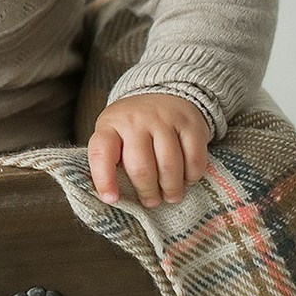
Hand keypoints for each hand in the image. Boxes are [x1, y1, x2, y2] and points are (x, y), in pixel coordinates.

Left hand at [88, 93, 211, 207]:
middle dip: (147, 192)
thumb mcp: (114, 135)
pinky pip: (194, 158)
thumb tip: (112, 198)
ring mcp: (164, 119)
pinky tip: (187, 179)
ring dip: (171, 188)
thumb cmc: (134, 127)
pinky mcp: (190, 123)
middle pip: (141, 168)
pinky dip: (192, 175)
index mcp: (110, 126)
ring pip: (169, 166)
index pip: (101, 153)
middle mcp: (136, 120)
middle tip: (151, 202)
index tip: (112, 199)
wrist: (162, 93)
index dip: (104, 180)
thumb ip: (111, 161)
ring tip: (170, 196)